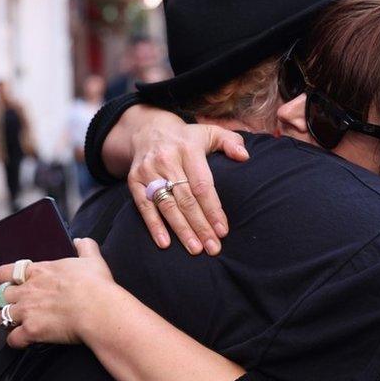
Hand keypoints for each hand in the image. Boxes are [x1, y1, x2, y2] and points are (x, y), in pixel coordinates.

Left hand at [0, 238, 115, 347]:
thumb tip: (81, 241)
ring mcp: (27, 311)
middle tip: (4, 306)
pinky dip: (16, 341)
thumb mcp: (92, 259)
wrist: (98, 309)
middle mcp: (27, 290)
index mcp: (39, 271)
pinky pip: (13, 339)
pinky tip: (24, 341)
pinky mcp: (32, 330)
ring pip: (1, 318)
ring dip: (6, 322)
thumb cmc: (96, 285)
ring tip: (14, 325)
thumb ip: (85, 248)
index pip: (3, 272)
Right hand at [127, 118, 248, 255]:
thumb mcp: (210, 132)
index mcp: (188, 149)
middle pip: (186, 199)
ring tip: (195, 249)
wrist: (148, 131)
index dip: (213, 209)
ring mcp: (149, 171)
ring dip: (181, 230)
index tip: (223, 230)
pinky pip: (144, 207)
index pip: (202, 185)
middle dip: (201, 226)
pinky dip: (154, 226)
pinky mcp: (135, 181)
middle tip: (213, 248)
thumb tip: (244, 156)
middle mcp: (167, 160)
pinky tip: (164, 244)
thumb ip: (231, 142)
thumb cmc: (187, 138)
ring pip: (167, 206)